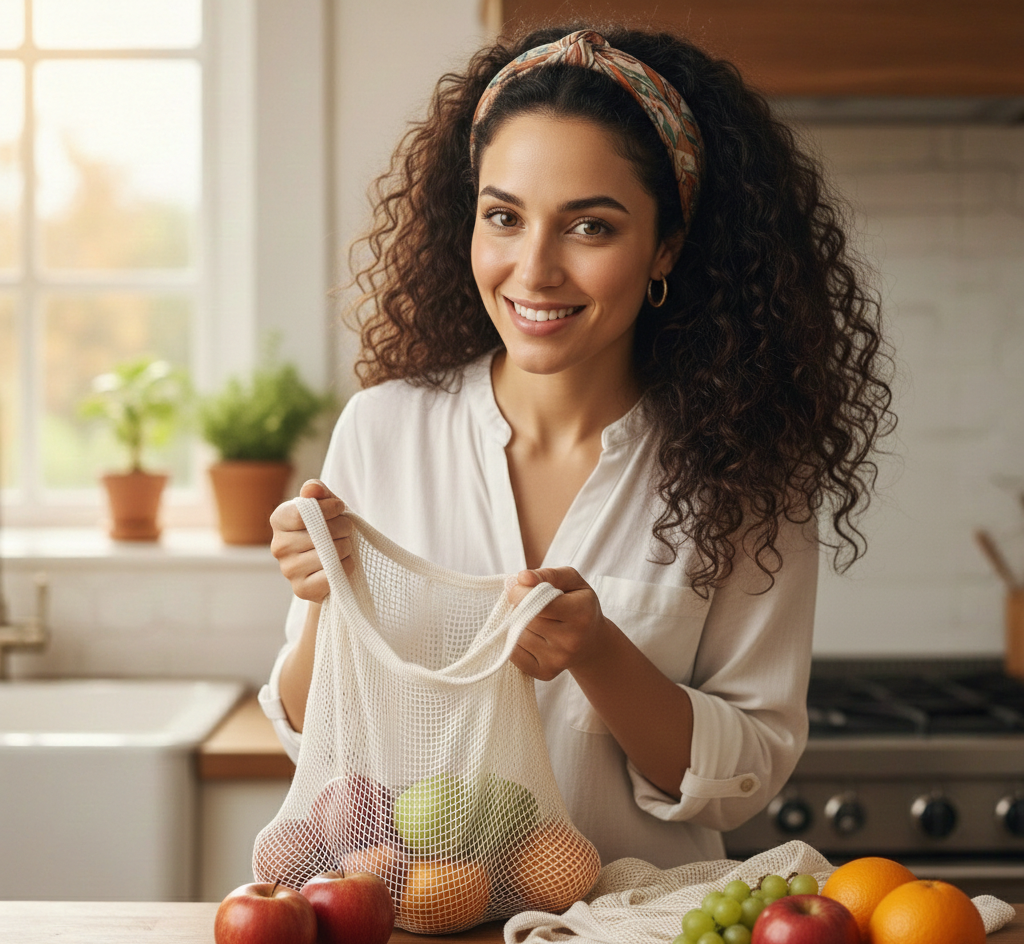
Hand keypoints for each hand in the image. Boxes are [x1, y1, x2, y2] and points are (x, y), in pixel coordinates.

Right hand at [269, 479, 353, 601]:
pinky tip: (340, 564)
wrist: (332, 563)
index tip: (339, 508)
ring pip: (331, 553)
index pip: (303, 512)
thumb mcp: (325, 504)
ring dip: (346, 547)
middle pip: (321, 533)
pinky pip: (333, 574)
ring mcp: (288, 570)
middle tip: (345, 530)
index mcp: (279, 520)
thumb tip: (312, 489)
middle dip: (343, 528)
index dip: (328, 509)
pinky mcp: (301, 590)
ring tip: (343, 546)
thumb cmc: (328, 528)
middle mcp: (278, 546)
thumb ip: (318, 491)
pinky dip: (345, 567)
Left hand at [506, 567, 612, 681]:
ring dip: (518, 624)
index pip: (539, 603)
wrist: (592, 643)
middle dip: (520, 607)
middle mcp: (571, 640)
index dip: (520, 593)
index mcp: (580, 613)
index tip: (516, 587)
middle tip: (527, 602)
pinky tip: (530, 636)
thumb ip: (548, 575)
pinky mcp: (546, 672)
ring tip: (533, 620)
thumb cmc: (579, 605)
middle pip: (526, 619)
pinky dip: (515, 642)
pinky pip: (514, 654)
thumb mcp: (572, 581)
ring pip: (518, 636)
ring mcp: (559, 660)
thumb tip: (521, 578)